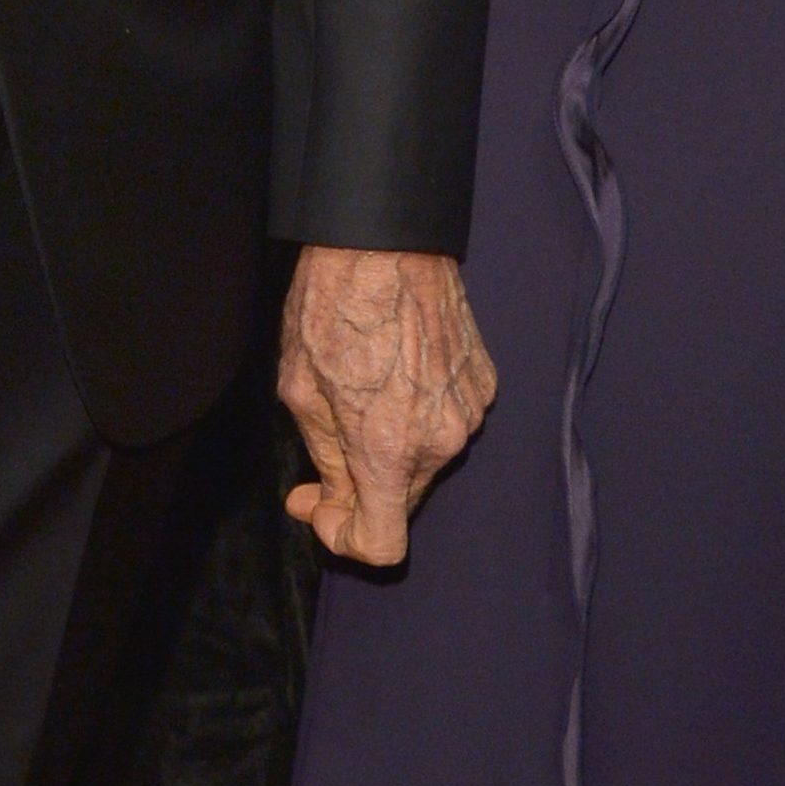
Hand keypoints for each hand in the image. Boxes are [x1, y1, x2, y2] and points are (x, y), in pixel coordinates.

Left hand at [279, 245, 495, 564]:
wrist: (386, 238)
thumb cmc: (333, 306)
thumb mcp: (300, 391)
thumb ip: (323, 461)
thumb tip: (331, 500)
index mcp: (388, 450)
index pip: (382, 546)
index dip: (344, 539)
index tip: (322, 504)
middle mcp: (440, 441)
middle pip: (400, 500)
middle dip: (360, 486)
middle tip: (326, 446)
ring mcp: (469, 411)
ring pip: (424, 460)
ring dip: (392, 446)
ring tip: (364, 389)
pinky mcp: (484, 382)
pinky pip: (448, 421)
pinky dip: (421, 413)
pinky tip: (397, 370)